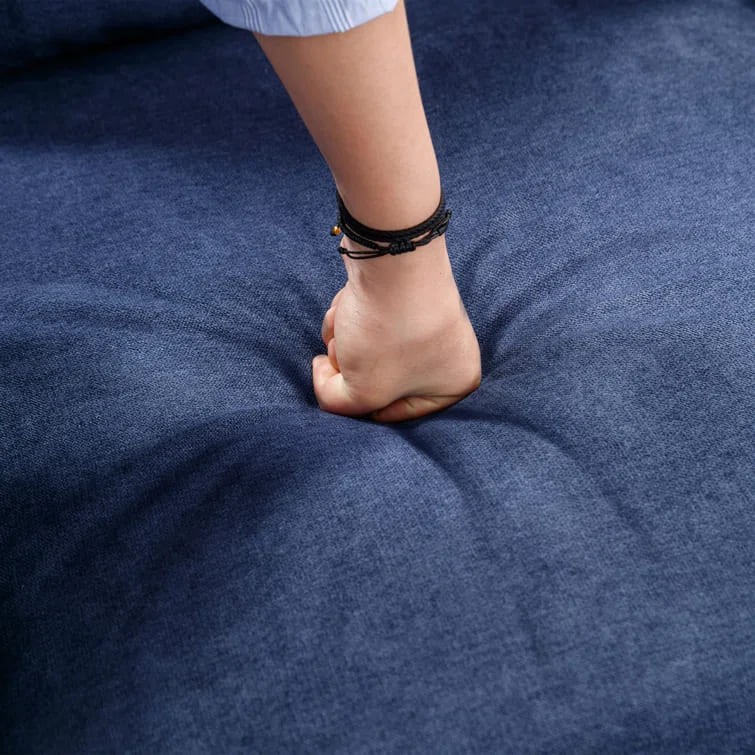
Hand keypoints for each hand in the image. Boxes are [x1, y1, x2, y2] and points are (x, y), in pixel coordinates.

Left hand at [312, 236, 481, 421]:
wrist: (391, 258)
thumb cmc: (388, 333)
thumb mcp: (362, 391)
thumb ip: (340, 404)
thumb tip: (326, 374)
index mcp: (456, 384)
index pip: (396, 415)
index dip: (362, 406)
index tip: (346, 388)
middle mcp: (449, 353)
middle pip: (377, 380)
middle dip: (351, 366)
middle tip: (348, 352)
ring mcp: (427, 321)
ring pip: (365, 349)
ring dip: (345, 340)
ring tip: (348, 323)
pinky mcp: (404, 295)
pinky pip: (368, 321)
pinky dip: (350, 315)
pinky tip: (349, 302)